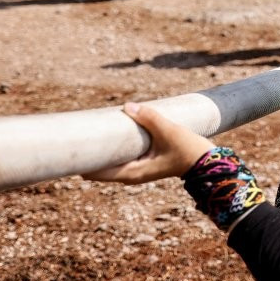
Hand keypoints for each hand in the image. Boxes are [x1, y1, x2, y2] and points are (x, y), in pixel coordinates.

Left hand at [83, 103, 214, 184]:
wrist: (208, 162)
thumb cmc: (189, 151)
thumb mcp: (169, 131)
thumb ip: (149, 118)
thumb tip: (128, 106)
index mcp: (132, 173)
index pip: (96, 171)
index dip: (81, 159)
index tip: (71, 144)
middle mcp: (131, 174)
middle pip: (99, 165)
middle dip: (90, 150)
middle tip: (79, 129)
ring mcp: (137, 168)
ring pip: (110, 159)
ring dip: (103, 146)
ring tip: (93, 127)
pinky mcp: (144, 161)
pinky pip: (121, 154)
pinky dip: (115, 144)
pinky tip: (114, 130)